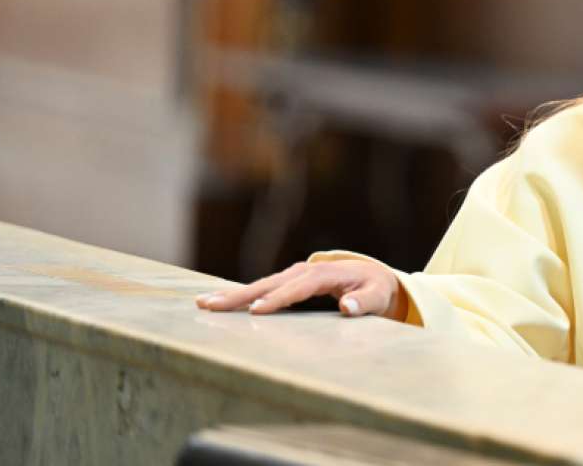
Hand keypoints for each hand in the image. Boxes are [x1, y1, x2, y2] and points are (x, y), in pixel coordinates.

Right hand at [194, 259, 404, 318]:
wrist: (376, 277)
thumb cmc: (376, 289)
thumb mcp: (378, 296)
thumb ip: (365, 302)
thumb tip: (348, 307)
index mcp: (326, 273)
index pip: (299, 287)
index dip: (279, 299)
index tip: (257, 311)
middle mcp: (306, 271)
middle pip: (271, 283)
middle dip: (241, 294)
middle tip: (210, 305)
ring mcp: (296, 275)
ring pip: (261, 285)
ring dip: (234, 295)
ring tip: (204, 304)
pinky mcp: (290, 283)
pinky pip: (264, 289)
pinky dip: (243, 296)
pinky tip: (220, 304)